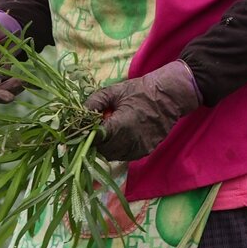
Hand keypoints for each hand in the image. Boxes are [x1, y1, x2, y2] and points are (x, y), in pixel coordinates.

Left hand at [85, 60, 199, 161]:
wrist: (168, 96)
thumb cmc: (139, 91)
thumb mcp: (113, 92)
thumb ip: (93, 103)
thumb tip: (78, 116)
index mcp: (120, 125)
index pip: (95, 140)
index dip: (87, 136)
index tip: (84, 129)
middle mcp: (130, 141)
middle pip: (103, 151)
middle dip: (96, 141)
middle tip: (97, 129)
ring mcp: (140, 148)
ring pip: (114, 156)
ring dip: (107, 147)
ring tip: (109, 131)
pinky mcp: (146, 151)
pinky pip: (126, 156)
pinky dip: (119, 149)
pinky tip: (121, 136)